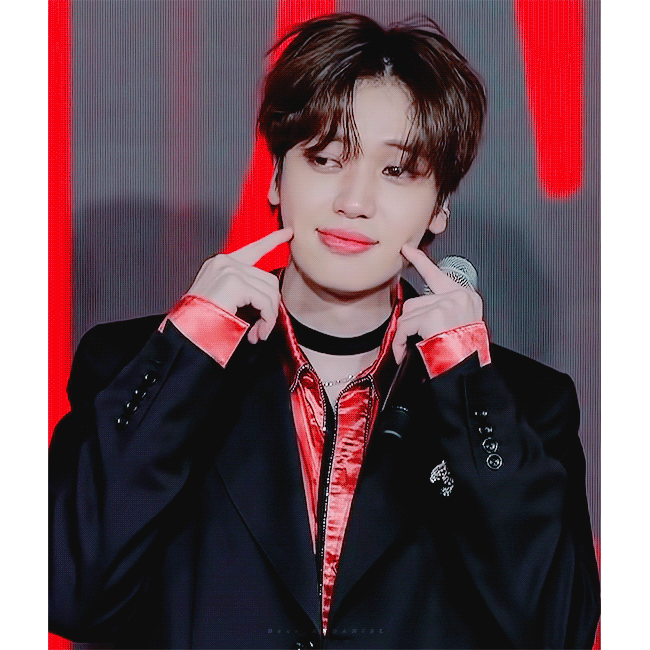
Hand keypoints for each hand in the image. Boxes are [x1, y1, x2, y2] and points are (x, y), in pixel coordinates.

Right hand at [187, 228, 293, 343]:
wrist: (185, 332)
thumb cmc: (202, 322)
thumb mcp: (223, 299)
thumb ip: (243, 291)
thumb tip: (269, 297)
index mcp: (220, 263)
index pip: (253, 249)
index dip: (272, 240)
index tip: (288, 233)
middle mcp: (225, 262)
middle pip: (268, 278)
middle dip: (271, 307)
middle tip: (263, 329)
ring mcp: (230, 270)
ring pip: (270, 291)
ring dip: (269, 317)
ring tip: (259, 333)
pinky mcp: (235, 283)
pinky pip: (265, 302)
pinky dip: (266, 320)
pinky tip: (258, 333)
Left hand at [392, 243, 482, 362]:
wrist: (467, 371)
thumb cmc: (463, 353)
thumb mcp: (460, 326)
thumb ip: (442, 311)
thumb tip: (417, 312)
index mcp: (466, 297)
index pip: (438, 274)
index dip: (420, 261)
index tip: (407, 250)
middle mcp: (458, 297)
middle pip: (416, 302)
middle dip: (410, 324)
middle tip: (412, 341)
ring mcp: (447, 304)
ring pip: (408, 314)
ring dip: (405, 335)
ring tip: (413, 349)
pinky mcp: (434, 315)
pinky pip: (405, 326)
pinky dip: (400, 342)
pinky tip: (404, 352)